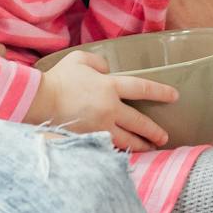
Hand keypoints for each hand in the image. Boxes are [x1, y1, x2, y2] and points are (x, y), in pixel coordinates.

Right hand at [30, 50, 179, 151]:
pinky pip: (109, 147)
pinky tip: (125, 153)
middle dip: (154, 131)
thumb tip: (107, 70)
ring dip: (141, 145)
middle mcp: (109, 109)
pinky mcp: (89, 140)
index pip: (142, 88)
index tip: (174, 97)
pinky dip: (120, 151)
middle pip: (140, 122)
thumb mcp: (80, 60)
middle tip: (164, 137)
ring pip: (127, 141)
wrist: (38, 102)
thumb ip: (99, 62)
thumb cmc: (58, 79)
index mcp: (109, 87)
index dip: (161, 92)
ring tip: (150, 149)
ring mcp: (100, 128)